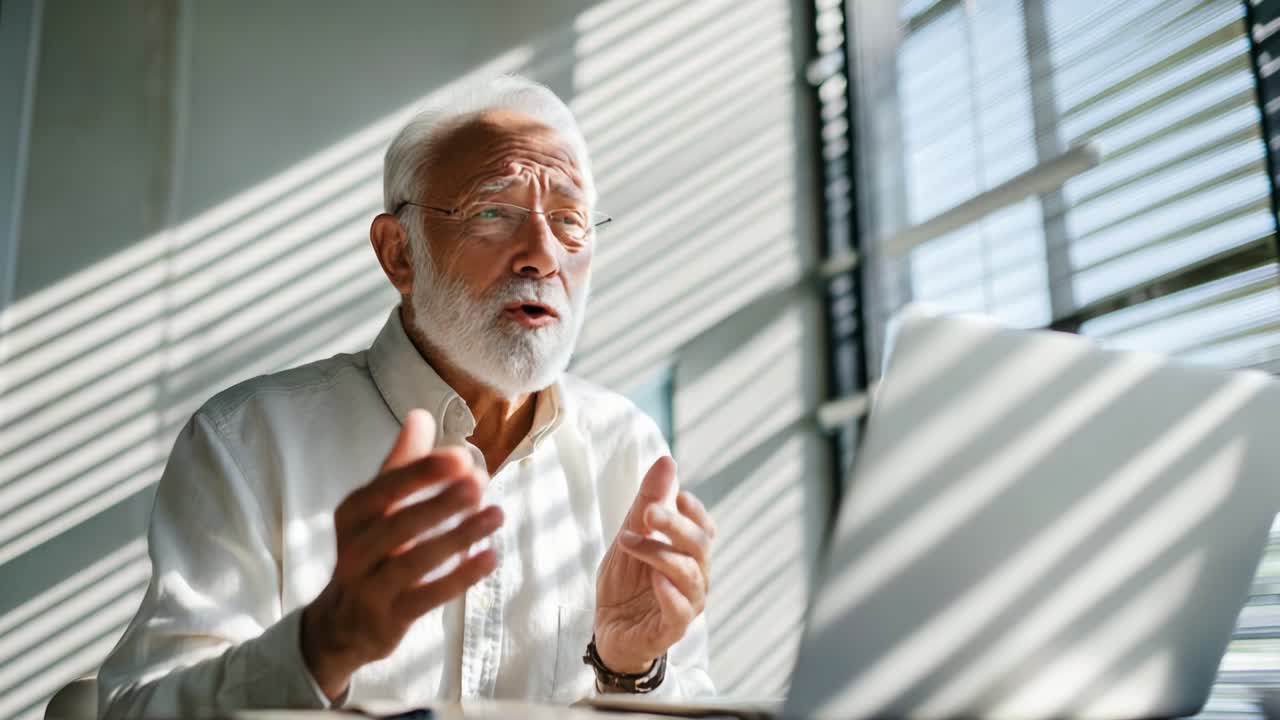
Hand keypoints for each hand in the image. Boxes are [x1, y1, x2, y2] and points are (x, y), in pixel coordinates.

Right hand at [300, 409, 502, 699]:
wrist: (342, 622)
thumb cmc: (370, 549)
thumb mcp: (376, 507)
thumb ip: (401, 463)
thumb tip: (421, 414)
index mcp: (353, 514)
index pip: (384, 488)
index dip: (421, 472)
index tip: (460, 457)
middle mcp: (354, 549)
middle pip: (399, 524)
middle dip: (441, 502)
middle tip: (481, 482)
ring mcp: (370, 587)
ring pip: (415, 561)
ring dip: (460, 537)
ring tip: (497, 514)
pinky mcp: (391, 618)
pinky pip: (428, 597)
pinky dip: (461, 577)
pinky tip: (492, 557)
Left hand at [594, 456, 716, 675]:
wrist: (609, 629)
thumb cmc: (626, 583)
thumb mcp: (630, 537)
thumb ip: (648, 502)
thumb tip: (667, 460)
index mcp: (688, 554)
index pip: (705, 528)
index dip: (696, 511)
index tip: (678, 494)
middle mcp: (695, 577)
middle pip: (700, 546)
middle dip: (676, 526)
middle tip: (649, 512)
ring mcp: (687, 605)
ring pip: (689, 574)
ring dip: (660, 554)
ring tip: (630, 541)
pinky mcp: (671, 629)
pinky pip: (680, 611)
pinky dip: (670, 593)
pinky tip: (655, 579)